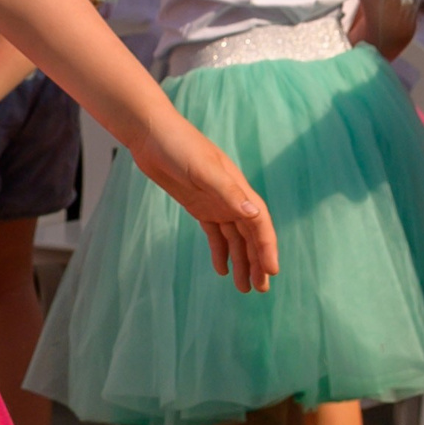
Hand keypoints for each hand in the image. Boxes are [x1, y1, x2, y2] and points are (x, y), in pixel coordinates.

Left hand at [132, 121, 278, 293]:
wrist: (151, 135)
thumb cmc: (179, 146)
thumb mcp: (203, 170)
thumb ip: (228, 192)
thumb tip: (255, 214)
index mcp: (237, 188)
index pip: (260, 223)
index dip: (267, 247)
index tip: (272, 272)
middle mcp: (231, 197)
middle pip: (250, 235)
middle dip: (257, 261)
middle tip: (261, 290)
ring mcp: (214, 202)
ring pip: (234, 238)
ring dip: (241, 261)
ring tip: (243, 287)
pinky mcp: (198, 205)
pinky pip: (215, 233)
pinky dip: (220, 251)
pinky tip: (221, 269)